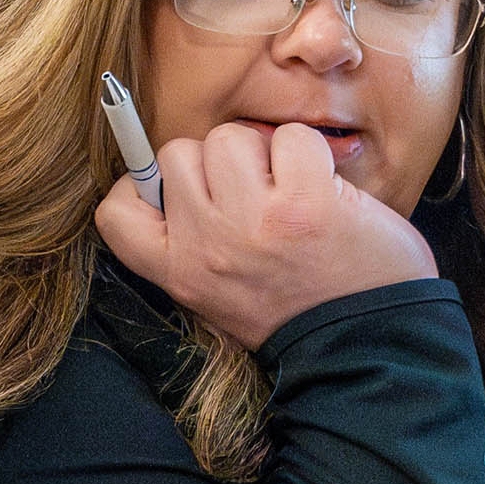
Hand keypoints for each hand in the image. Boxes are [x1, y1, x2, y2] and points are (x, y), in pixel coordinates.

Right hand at [94, 121, 435, 350]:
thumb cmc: (296, 313)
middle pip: (176, 155)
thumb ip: (191, 245)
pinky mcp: (306, 202)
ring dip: (262, 152)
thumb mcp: (219, 296)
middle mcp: (206, 245)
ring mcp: (253, 221)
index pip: (116, 213)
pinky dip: (310, 153)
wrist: (368, 346)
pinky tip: (323, 187)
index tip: (173, 192)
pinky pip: (290, 137)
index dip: (139, 186)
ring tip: (289, 189)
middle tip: (252, 194)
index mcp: (179, 272)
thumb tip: (184, 177)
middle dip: (213, 163)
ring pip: (229, 137)